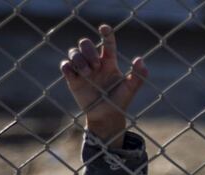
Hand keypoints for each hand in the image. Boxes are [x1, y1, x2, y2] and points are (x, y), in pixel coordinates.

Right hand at [60, 24, 148, 148]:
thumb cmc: (119, 101)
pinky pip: (65, 66)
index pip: (107, 42)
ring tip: (87, 73)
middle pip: (85, 43)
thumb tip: (139, 60)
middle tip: (96, 66)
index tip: (104, 28)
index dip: (106, 33)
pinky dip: (67, 66)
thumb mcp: (131, 89)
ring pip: (73, 52)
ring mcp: (82, 70)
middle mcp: (94, 63)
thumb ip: (138, 75)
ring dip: (79, 59)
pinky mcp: (73, 80)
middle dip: (89, 50)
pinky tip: (74, 73)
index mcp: (109, 61)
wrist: (106, 117)